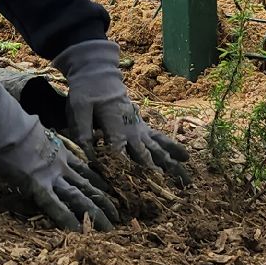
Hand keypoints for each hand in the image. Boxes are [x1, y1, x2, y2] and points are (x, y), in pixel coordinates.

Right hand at [0, 84, 118, 230]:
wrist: (6, 125)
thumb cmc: (12, 123)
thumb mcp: (34, 128)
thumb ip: (40, 136)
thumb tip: (35, 134)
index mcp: (59, 150)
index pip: (83, 169)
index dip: (97, 181)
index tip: (109, 190)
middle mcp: (60, 165)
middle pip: (87, 185)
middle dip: (103, 201)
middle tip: (118, 215)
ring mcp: (51, 176)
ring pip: (79, 198)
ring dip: (95, 214)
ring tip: (110, 228)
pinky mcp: (38, 186)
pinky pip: (56, 206)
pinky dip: (68, 220)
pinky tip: (79, 231)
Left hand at [52, 39, 192, 183]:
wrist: (98, 74)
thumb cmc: (86, 92)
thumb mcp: (78, 108)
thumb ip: (82, 130)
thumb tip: (88, 154)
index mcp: (115, 123)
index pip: (119, 149)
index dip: (122, 166)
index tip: (130, 184)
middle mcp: (132, 128)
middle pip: (145, 154)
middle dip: (154, 174)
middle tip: (166, 190)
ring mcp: (140, 127)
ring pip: (157, 148)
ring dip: (171, 164)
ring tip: (187, 179)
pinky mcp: (143, 126)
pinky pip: (160, 138)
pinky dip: (172, 147)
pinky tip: (186, 157)